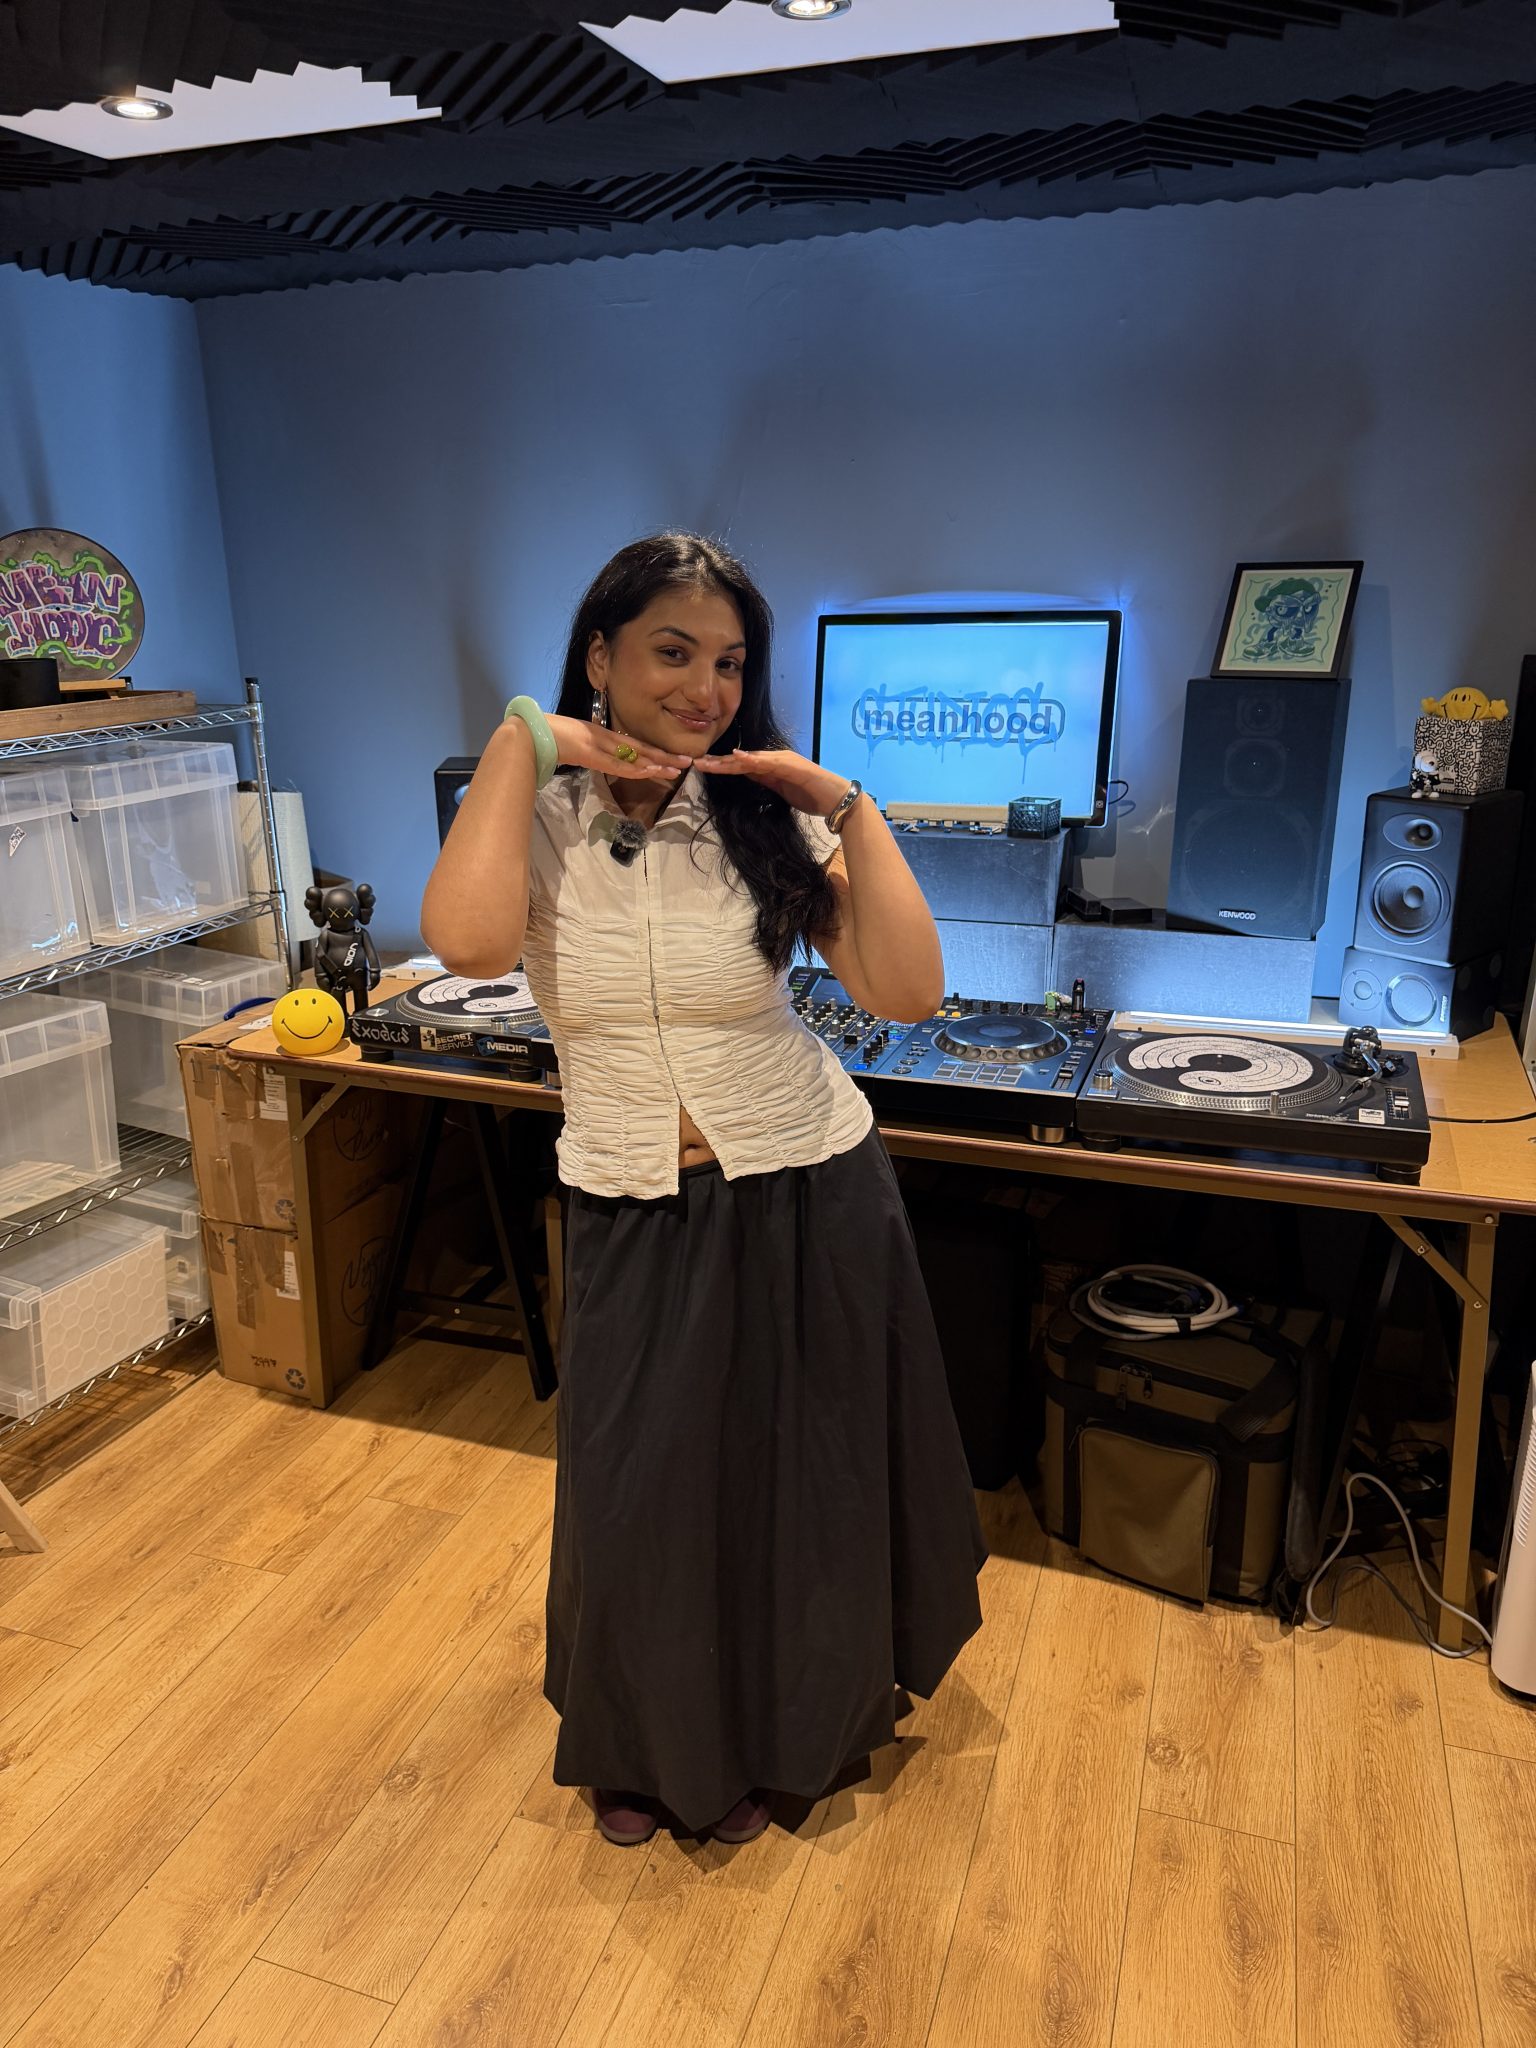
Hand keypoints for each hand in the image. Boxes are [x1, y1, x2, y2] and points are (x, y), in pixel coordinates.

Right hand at [545, 714, 692, 779]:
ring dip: (655, 763)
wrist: (532, 732)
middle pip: (640, 749)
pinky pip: (615, 763)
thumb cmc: (550, 737)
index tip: (673, 758)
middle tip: (686, 762)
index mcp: (603, 736)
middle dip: (664, 757)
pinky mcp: (590, 751)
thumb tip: (604, 759)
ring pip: (632, 755)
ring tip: (675, 768)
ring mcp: (598, 744)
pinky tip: (648, 770)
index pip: (635, 746)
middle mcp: (605, 738)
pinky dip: (633, 767)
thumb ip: (592, 751)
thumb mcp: (577, 745)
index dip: (655, 752)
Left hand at [693, 746, 849, 815]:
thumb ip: (765, 782)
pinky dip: (752, 760)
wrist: (836, 798)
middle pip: (740, 760)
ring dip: (727, 761)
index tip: (702, 768)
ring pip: (749, 760)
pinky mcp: (791, 765)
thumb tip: (748, 778)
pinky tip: (737, 758)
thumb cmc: (812, 797)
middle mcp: (775, 758)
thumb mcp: (781, 791)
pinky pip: (768, 762)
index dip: (721, 766)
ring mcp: (783, 760)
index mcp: (771, 766)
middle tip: (695, 762)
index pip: (741, 766)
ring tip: (708, 762)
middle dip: (717, 762)